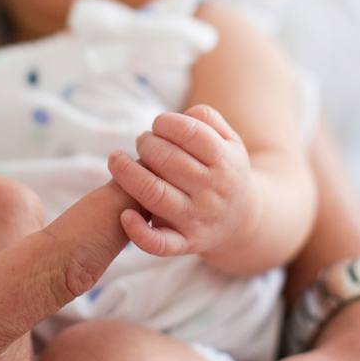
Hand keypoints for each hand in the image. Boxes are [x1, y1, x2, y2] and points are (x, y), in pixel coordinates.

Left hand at [107, 104, 254, 256]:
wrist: (242, 222)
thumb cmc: (225, 171)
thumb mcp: (229, 141)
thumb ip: (207, 120)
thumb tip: (180, 116)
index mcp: (225, 161)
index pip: (190, 133)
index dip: (166, 123)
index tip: (158, 124)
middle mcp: (212, 191)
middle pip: (169, 161)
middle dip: (146, 144)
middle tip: (142, 141)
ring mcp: (197, 219)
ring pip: (155, 195)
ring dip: (128, 174)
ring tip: (117, 161)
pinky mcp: (185, 244)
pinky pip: (159, 244)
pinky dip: (139, 232)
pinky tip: (125, 215)